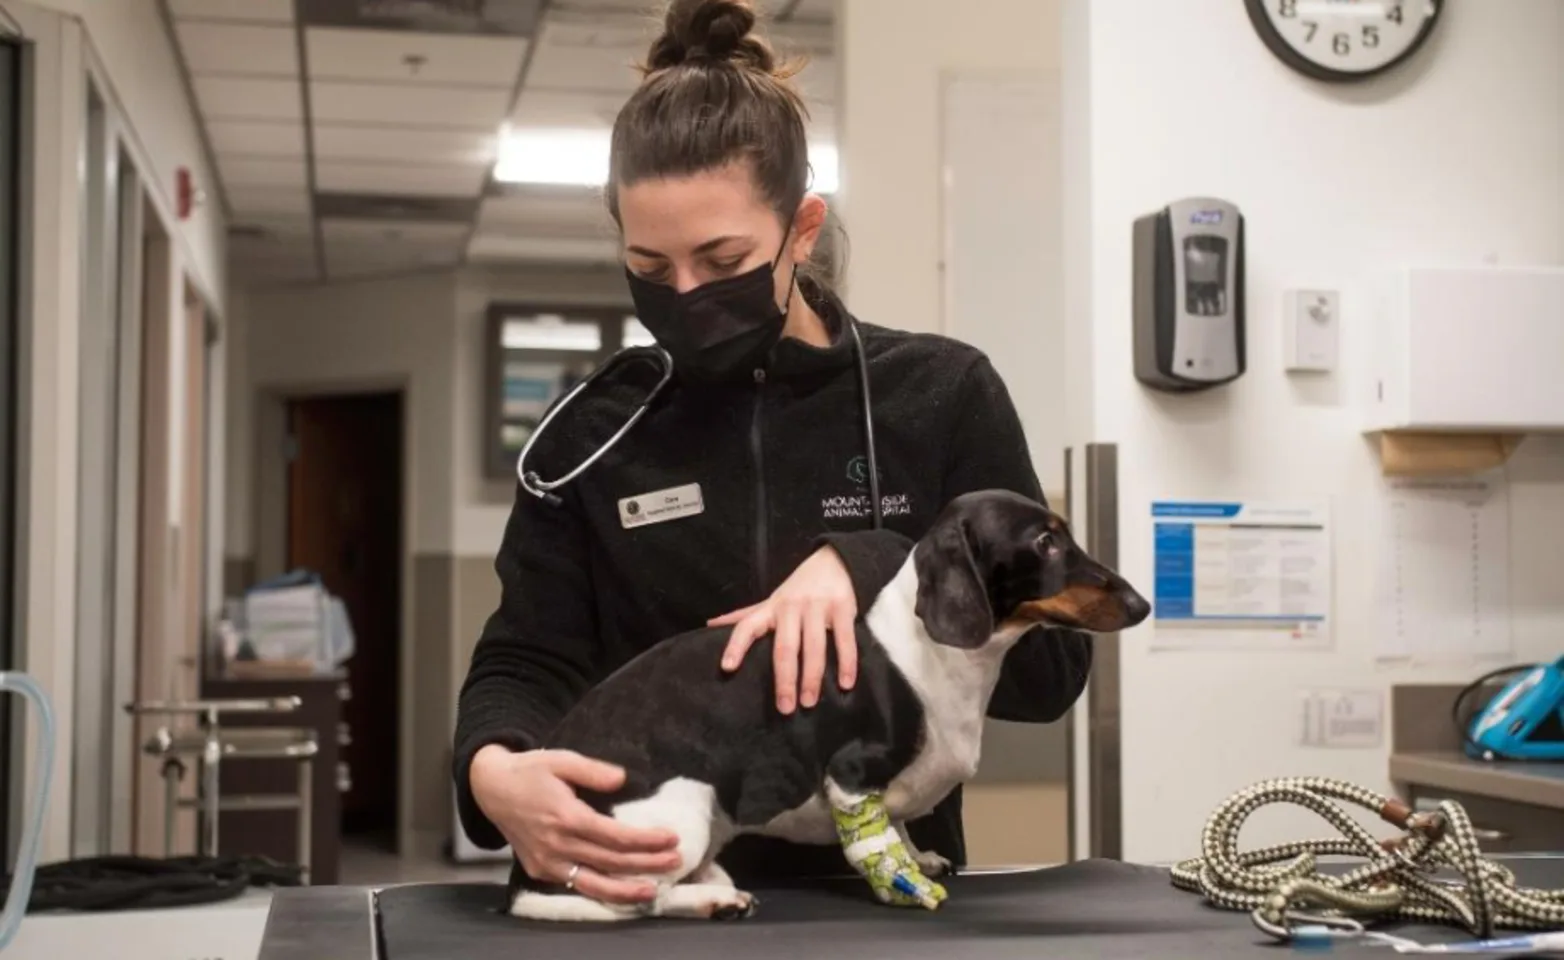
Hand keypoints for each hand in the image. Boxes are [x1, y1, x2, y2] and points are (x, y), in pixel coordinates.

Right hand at [469, 746, 682, 902]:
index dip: (645, 840)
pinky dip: (600, 892)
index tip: (670, 837)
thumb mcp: (562, 759)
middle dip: (646, 863)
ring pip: (593, 884)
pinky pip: (575, 885)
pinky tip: (621, 890)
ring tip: (654, 890)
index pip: (614, 836)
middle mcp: (557, 845)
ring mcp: (547, 862)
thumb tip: (622, 778)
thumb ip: (593, 770)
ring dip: (626, 889)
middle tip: (676, 860)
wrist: (492, 789)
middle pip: (610, 861)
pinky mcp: (540, 871)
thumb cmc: (531, 771)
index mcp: (565, 817)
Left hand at [710, 546, 857, 713]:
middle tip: (784, 708)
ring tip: (809, 702)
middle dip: (784, 679)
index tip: (727, 668)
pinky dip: (847, 662)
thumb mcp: (770, 601)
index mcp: (771, 608)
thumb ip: (744, 615)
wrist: (835, 562)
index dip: (735, 645)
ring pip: (813, 646)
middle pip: (784, 647)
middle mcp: (791, 607)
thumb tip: (709, 625)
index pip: (747, 626)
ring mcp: (817, 607)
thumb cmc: (797, 590)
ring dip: (812, 676)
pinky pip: (844, 639)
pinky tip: (846, 684)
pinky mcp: (842, 608)